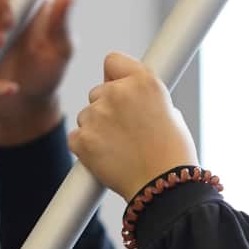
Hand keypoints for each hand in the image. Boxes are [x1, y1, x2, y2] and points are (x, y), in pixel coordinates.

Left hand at [69, 52, 197, 197]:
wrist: (164, 187)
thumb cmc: (173, 155)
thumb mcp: (170, 112)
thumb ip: (144, 98)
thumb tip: (129, 98)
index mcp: (143, 81)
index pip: (113, 61)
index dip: (115, 77)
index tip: (119, 89)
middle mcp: (118, 92)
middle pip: (97, 92)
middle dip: (107, 108)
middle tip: (126, 132)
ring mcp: (97, 115)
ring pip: (86, 115)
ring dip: (96, 129)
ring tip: (120, 150)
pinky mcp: (82, 139)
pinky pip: (76, 137)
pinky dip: (85, 148)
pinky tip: (106, 159)